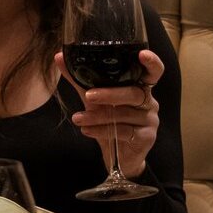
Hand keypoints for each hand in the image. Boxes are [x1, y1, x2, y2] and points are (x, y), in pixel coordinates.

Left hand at [57, 49, 163, 179]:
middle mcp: (148, 102)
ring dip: (99, 117)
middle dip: (110, 94)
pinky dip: (102, 131)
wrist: (118, 158)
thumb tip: (59, 57)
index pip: (153, 72)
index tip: (142, 55)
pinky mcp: (146, 138)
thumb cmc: (109, 122)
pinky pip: (124, 132)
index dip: (151, 62)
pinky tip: (87, 130)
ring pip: (125, 114)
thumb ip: (79, 80)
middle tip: (89, 96)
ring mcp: (149, 120)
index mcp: (140, 87)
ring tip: (79, 118)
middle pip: (134, 92)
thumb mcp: (93, 100)